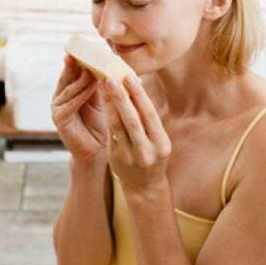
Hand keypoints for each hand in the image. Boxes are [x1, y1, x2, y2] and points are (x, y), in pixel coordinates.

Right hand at [51, 55, 106, 163]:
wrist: (99, 151)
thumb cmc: (103, 124)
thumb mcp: (102, 98)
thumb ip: (100, 82)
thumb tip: (110, 58)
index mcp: (70, 90)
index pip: (74, 70)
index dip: (81, 57)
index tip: (90, 44)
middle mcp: (61, 97)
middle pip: (68, 75)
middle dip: (77, 62)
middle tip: (86, 49)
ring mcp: (58, 108)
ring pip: (69, 88)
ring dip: (81, 77)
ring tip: (93, 66)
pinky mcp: (59, 120)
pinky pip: (70, 104)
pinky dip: (80, 94)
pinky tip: (91, 86)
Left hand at [101, 74, 171, 197]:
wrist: (144, 187)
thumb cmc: (152, 156)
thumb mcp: (158, 141)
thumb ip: (148, 121)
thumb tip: (136, 88)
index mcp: (162, 144)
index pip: (149, 115)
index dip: (139, 95)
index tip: (130, 77)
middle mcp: (147, 151)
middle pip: (133, 120)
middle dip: (121, 98)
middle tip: (111, 78)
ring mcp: (130, 156)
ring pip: (118, 126)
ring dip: (110, 105)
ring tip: (104, 86)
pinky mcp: (116, 158)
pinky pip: (110, 134)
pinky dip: (107, 116)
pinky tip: (103, 103)